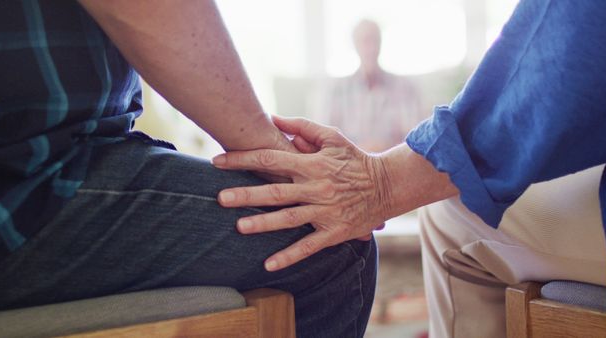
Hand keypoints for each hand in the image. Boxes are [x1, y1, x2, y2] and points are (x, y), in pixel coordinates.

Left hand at [212, 116, 392, 270]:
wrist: (387, 185)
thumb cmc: (355, 158)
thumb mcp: (333, 136)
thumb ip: (302, 126)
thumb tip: (273, 117)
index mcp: (312, 164)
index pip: (271, 159)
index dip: (243, 159)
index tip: (217, 161)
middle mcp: (316, 188)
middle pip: (276, 191)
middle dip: (246, 194)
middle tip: (219, 198)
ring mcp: (325, 212)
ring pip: (289, 219)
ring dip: (263, 224)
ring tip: (239, 227)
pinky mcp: (333, 232)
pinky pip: (309, 246)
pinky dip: (289, 256)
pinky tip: (268, 264)